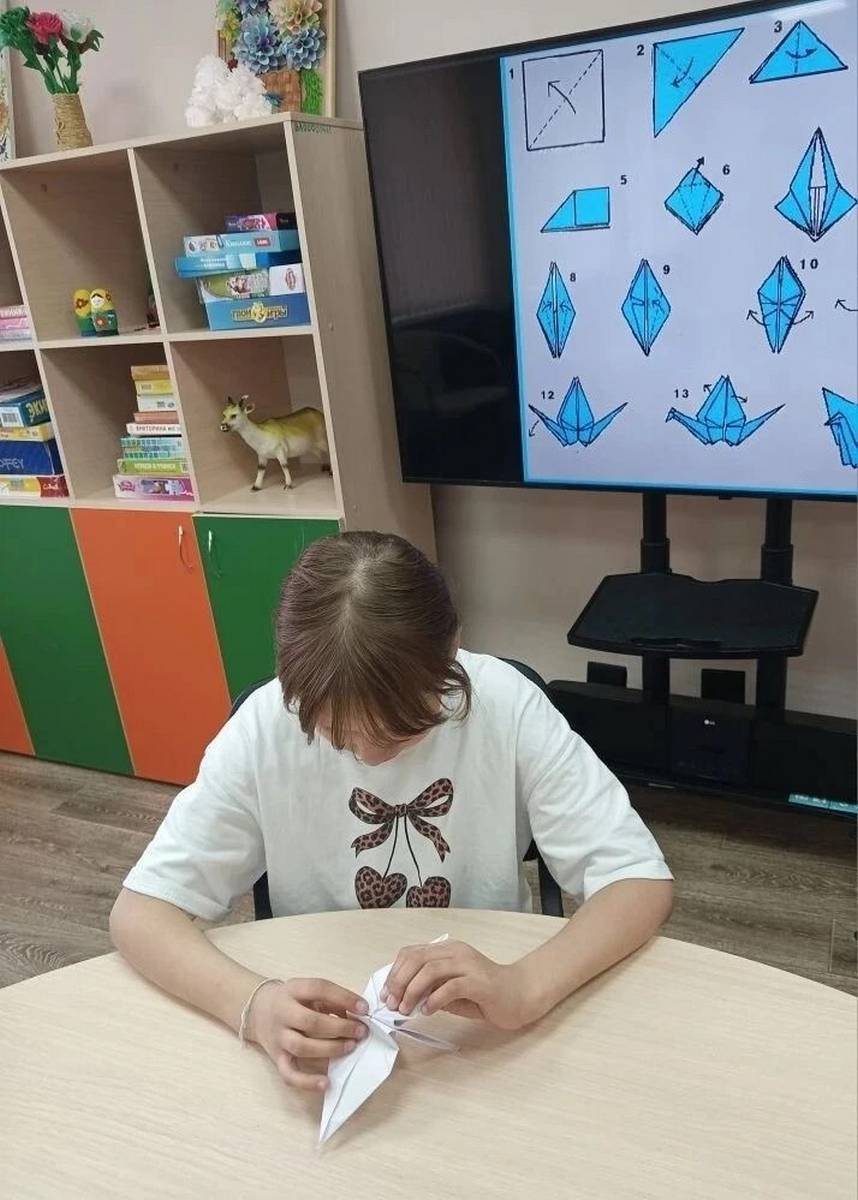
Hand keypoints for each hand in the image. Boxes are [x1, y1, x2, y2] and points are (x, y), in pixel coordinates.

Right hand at [247, 978, 368, 1090]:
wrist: (258, 1010)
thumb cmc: (293, 1000)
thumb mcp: (309, 991)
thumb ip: (331, 1000)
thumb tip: (358, 1014)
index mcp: (293, 990)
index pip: (319, 989)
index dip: (344, 997)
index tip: (364, 1008)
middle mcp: (283, 1013)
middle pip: (310, 1021)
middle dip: (340, 1028)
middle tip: (361, 1032)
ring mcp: (278, 1038)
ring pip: (302, 1047)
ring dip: (330, 1049)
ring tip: (350, 1047)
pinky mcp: (277, 1058)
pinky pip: (289, 1074)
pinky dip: (307, 1081)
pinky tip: (326, 1083)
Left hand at [382, 941, 536, 1030]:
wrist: (520, 995)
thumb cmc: (485, 994)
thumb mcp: (450, 990)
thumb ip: (431, 989)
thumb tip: (403, 997)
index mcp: (447, 950)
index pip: (412, 953)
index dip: (394, 973)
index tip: (386, 994)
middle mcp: (456, 952)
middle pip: (417, 958)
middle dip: (398, 982)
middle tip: (391, 1004)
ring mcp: (468, 965)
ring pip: (430, 969)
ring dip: (412, 991)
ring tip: (406, 1009)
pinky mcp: (479, 981)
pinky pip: (450, 986)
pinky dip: (434, 999)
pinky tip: (427, 1012)